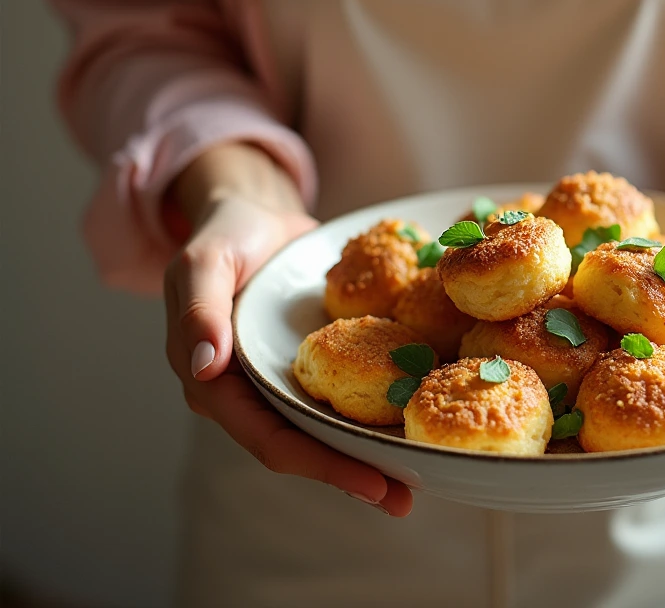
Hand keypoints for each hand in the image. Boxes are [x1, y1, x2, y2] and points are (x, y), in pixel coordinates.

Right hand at [163, 147, 413, 515]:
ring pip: (324, 428)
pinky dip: (370, 411)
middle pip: (301, 445)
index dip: (319, 463)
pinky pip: (340, 393)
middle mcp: (249, 393)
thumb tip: (205, 366)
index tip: (371, 482)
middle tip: (405, 498)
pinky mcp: (311, 362)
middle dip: (350, 473)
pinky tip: (408, 421)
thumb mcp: (204, 262)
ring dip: (365, 454)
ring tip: (417, 481)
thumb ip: (200, 309)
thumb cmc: (225, 236)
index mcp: (214, 383)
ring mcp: (281, 380)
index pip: (268, 437)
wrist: (256, 214)